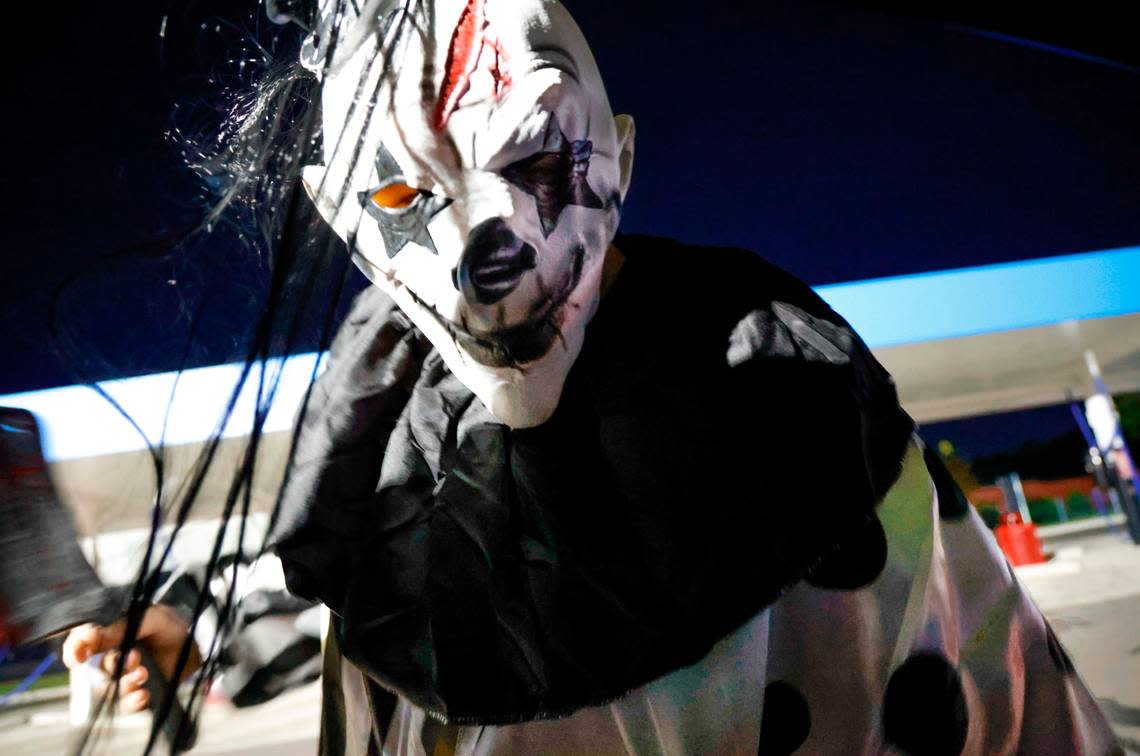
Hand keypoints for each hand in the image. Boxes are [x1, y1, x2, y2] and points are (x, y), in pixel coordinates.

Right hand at [61, 605, 200, 712]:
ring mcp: (122, 676)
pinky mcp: (136, 692)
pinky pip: (125, 704)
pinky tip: (143, 694)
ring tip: (143, 672)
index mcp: (108, 634)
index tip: (79, 656)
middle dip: (114, 664)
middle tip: (135, 656)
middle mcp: (110, 657)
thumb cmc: (168, 625)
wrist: (193, 643)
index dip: (74, 650)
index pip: (80, 643)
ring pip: (112, 687)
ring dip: (126, 682)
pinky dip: (132, 701)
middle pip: (98, 669)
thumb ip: (123, 625)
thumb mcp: (150, 617)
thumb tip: (94, 638)